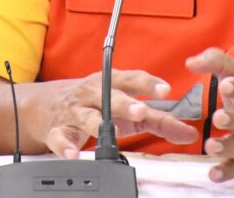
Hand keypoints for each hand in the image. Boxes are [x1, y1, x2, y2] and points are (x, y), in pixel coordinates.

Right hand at [29, 69, 197, 157]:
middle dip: (126, 103)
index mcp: (111, 83)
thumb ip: (156, 118)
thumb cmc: (94, 102)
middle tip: (141, 110)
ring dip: (99, 123)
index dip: (148, 83)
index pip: (132, 79)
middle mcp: (93, 93)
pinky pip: (61, 138)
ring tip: (110, 131)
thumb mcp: (124, 106)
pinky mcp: (58, 130)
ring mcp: (75, 111)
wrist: (46, 104)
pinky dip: (66, 146)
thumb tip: (187, 132)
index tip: (165, 89)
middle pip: (110, 96)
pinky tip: (74, 153)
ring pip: (86, 116)